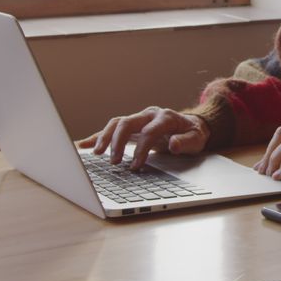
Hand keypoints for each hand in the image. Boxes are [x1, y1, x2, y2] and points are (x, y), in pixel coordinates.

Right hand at [76, 107, 209, 169]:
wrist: (190, 126)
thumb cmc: (193, 134)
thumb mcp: (197, 139)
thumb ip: (186, 142)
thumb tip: (173, 144)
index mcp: (165, 117)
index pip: (149, 131)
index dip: (141, 149)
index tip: (136, 166)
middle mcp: (149, 114)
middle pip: (127, 123)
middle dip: (118, 142)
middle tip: (114, 162)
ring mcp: (139, 118)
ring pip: (116, 123)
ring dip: (104, 138)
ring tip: (96, 154)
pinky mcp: (132, 126)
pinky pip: (112, 128)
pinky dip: (97, 136)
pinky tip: (83, 145)